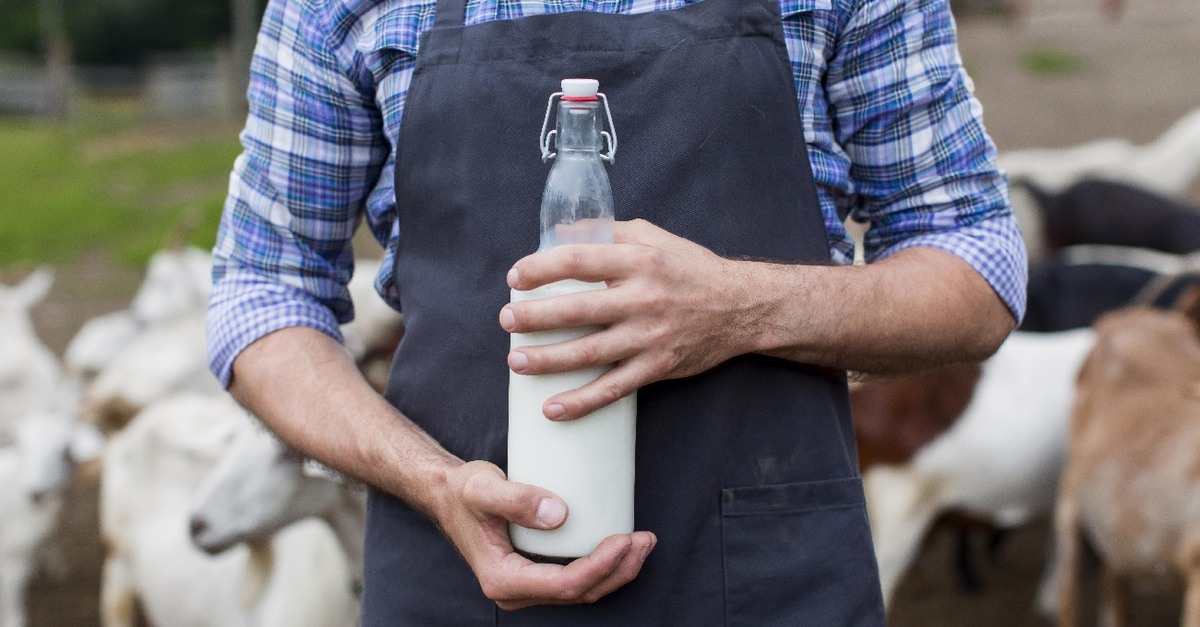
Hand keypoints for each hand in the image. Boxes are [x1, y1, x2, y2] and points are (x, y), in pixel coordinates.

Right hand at [437, 460, 656, 609]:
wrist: (447, 496)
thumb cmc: (463, 491)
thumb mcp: (482, 488)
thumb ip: (516, 499)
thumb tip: (558, 514)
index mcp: (502, 579)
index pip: (564, 585)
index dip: (600, 566)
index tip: (624, 539)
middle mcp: (515, 591)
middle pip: (580, 593)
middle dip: (619, 570)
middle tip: (645, 539)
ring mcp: (526, 587)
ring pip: (582, 591)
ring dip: (617, 571)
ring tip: (642, 543)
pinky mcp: (534, 575)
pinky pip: (575, 580)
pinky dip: (602, 566)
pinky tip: (620, 545)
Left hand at [500, 218, 757, 420]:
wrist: (742, 307)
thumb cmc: (691, 269)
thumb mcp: (654, 238)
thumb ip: (608, 233)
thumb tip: (560, 233)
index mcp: (639, 261)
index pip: (579, 261)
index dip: (541, 268)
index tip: (515, 278)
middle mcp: (643, 299)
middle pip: (577, 309)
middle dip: (534, 317)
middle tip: (506, 321)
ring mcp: (650, 336)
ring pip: (589, 353)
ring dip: (547, 360)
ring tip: (516, 362)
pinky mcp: (658, 366)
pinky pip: (614, 388)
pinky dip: (582, 401)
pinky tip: (553, 408)